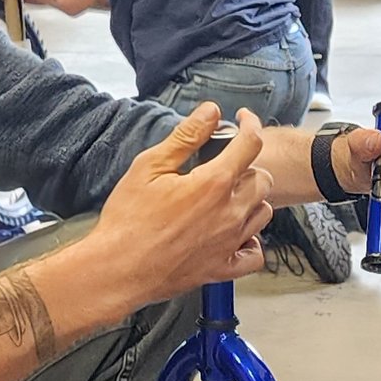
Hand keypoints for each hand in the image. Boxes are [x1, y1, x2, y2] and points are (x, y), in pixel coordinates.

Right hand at [89, 106, 271, 303]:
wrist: (117, 269)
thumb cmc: (128, 219)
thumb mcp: (150, 166)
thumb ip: (186, 136)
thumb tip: (211, 111)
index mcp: (214, 183)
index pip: (250, 144)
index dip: (250, 124)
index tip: (243, 120)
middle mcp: (230, 213)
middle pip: (262, 179)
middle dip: (247, 165)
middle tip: (223, 164)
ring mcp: (230, 243)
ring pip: (263, 213)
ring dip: (251, 199)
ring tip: (227, 197)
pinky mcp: (223, 268)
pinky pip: (255, 254)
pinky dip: (251, 241)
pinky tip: (235, 234)